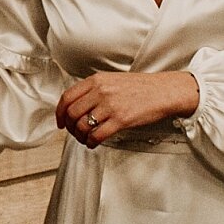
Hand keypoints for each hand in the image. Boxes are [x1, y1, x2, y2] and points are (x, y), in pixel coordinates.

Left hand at [56, 71, 198, 148]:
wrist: (164, 91)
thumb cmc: (140, 87)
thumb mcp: (112, 80)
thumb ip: (94, 89)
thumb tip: (77, 106)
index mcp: (96, 80)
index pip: (67, 97)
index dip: (59, 113)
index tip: (60, 122)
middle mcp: (100, 91)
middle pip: (72, 113)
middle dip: (69, 127)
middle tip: (74, 133)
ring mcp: (110, 105)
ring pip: (82, 125)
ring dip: (80, 137)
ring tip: (85, 140)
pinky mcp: (121, 119)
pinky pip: (97, 135)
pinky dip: (91, 142)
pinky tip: (93, 144)